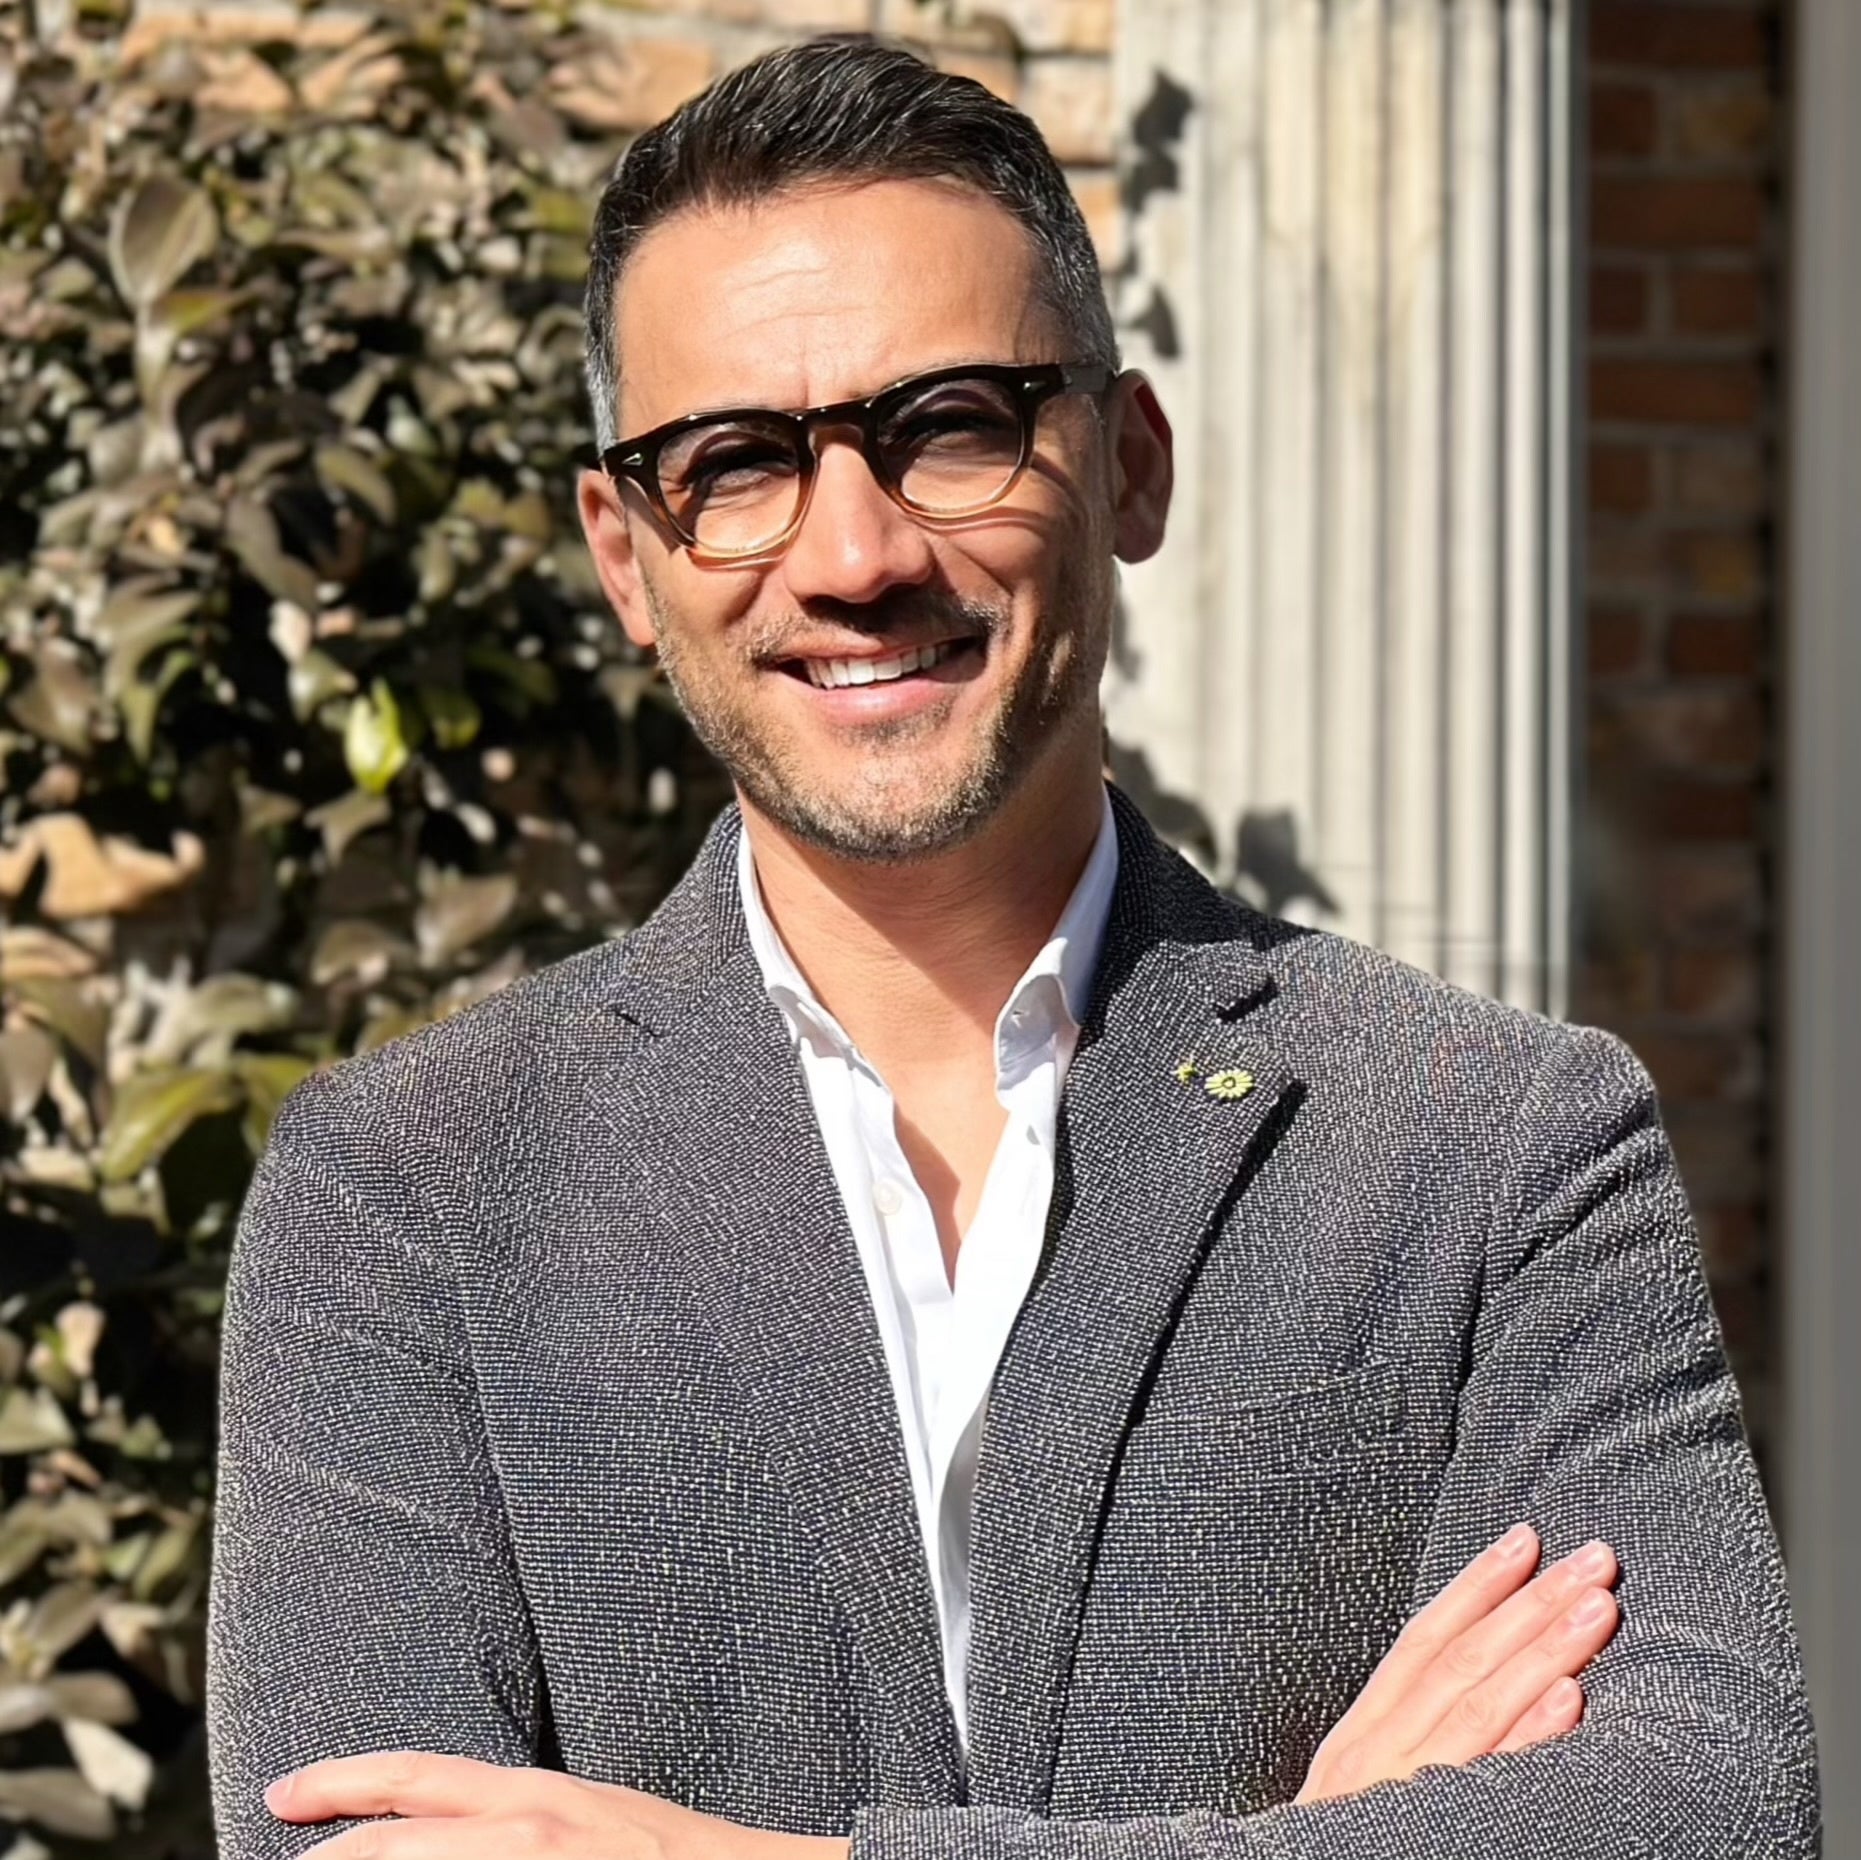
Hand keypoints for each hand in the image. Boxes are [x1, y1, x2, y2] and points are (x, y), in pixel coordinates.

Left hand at [264, 1751, 850, 1859]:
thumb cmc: (674, 1858)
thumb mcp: (589, 1818)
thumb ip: (512, 1821)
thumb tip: (440, 1830)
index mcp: (534, 1800)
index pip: (412, 1778)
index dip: (337, 1783)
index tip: (279, 1794)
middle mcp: (522, 1836)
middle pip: (388, 1845)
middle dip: (325, 1859)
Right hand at [1295, 1523, 1618, 1804]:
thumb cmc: (1347, 1852)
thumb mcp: (1359, 1798)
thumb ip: (1404, 1746)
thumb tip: (1479, 1692)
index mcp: (1362, 1741)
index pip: (1424, 1642)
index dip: (1476, 1586)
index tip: (1525, 1537)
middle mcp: (1379, 1757)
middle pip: (1462, 1660)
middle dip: (1530, 1601)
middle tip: (1594, 1556)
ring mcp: (1406, 1795)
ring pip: (1481, 1705)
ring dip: (1545, 1649)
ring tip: (1599, 1606)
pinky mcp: (1435, 1836)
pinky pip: (1490, 1780)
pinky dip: (1530, 1736)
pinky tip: (1571, 1700)